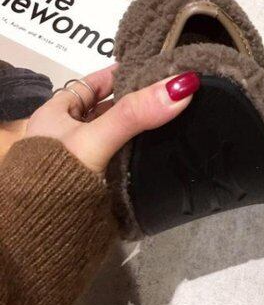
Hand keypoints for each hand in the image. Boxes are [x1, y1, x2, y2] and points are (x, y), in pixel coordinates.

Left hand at [23, 64, 199, 174]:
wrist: (40, 233)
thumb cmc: (57, 175)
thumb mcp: (96, 139)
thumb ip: (134, 115)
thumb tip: (181, 87)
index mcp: (56, 114)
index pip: (92, 85)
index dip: (120, 76)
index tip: (152, 71)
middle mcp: (66, 135)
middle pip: (107, 112)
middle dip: (135, 106)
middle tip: (172, 98)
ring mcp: (79, 163)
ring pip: (114, 140)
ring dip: (138, 136)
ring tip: (174, 125)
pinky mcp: (91, 188)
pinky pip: (118, 166)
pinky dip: (135, 161)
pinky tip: (156, 160)